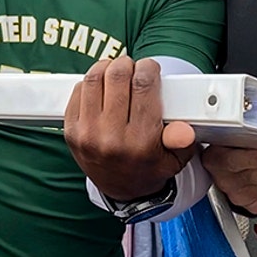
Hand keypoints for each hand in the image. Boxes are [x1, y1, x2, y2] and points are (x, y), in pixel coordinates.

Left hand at [64, 57, 195, 200]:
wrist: (122, 191)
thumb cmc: (150, 168)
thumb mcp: (174, 158)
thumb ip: (181, 140)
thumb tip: (185, 131)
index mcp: (140, 141)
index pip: (143, 86)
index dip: (148, 68)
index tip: (150, 68)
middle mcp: (111, 137)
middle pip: (117, 76)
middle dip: (128, 65)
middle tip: (133, 69)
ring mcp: (87, 134)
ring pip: (94, 79)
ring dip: (107, 68)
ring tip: (116, 72)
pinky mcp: (71, 131)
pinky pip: (78, 91)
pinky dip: (90, 82)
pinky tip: (101, 86)